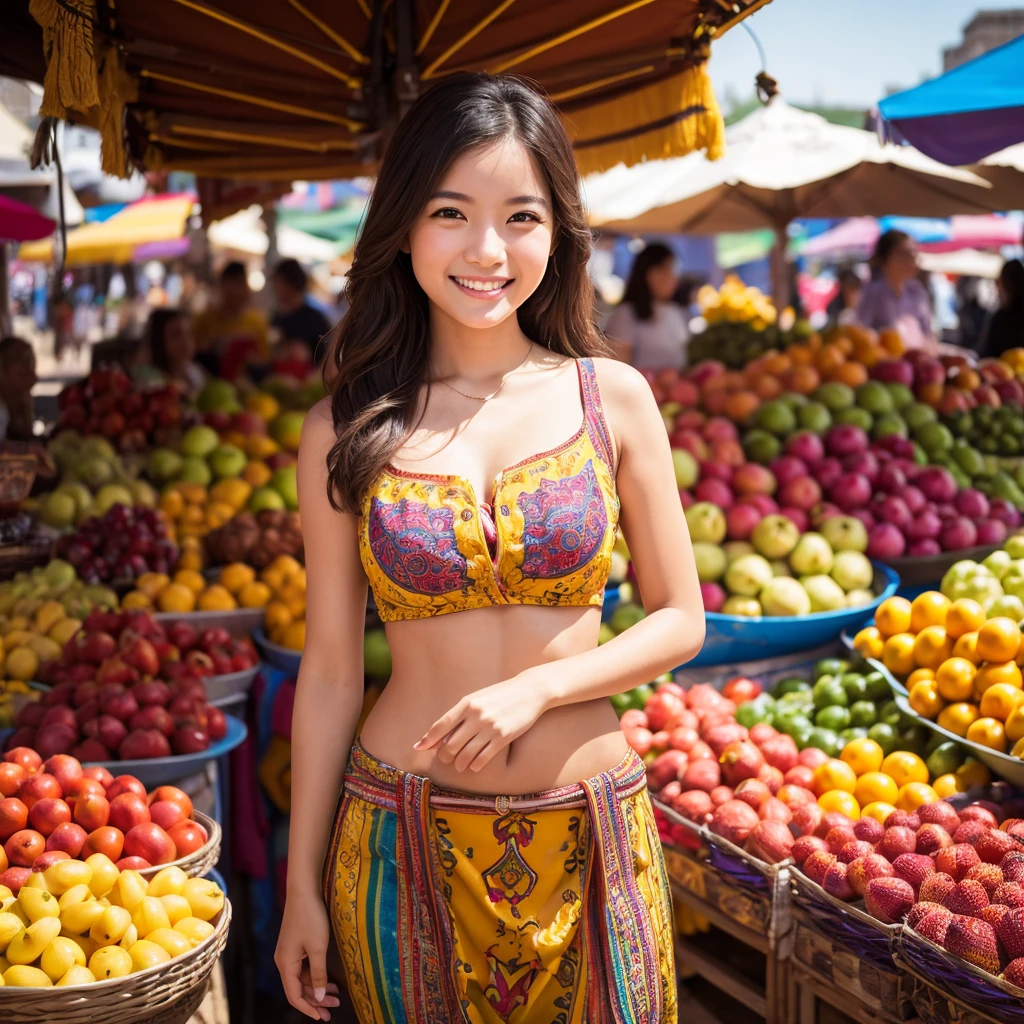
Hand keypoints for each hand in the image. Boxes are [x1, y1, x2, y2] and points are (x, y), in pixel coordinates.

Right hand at [275, 892, 340, 1020]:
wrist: (304, 890)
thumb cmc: (310, 918)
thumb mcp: (318, 948)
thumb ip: (317, 975)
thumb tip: (316, 998)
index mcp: (285, 965)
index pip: (294, 996)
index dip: (308, 1009)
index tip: (322, 1017)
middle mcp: (283, 961)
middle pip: (298, 989)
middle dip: (315, 1000)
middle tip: (334, 1008)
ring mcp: (289, 953)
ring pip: (302, 978)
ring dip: (317, 988)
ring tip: (336, 994)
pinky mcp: (295, 945)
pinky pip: (303, 967)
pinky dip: (316, 975)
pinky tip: (328, 978)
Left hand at [414, 672, 551, 771]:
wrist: (530, 691)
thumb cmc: (499, 695)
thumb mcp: (477, 699)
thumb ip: (458, 715)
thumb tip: (438, 735)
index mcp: (467, 703)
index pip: (441, 725)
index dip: (428, 739)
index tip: (419, 748)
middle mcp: (476, 715)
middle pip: (450, 744)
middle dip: (444, 756)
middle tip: (445, 759)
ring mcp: (490, 727)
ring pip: (465, 754)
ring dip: (459, 764)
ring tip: (459, 765)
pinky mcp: (503, 737)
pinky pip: (483, 758)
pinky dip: (475, 765)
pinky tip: (474, 766)